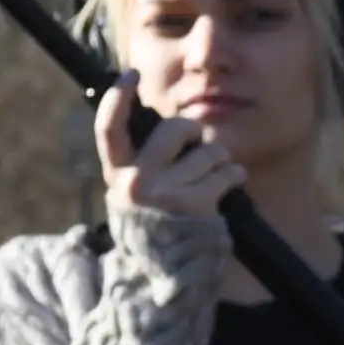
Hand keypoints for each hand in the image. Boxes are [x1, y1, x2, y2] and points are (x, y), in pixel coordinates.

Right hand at [98, 75, 246, 222]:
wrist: (173, 270)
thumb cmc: (158, 222)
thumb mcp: (135, 190)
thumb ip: (141, 157)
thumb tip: (148, 113)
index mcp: (118, 174)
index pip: (109, 128)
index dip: (117, 97)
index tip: (130, 73)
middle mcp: (136, 182)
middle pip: (175, 129)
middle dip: (194, 131)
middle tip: (199, 146)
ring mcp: (165, 194)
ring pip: (209, 151)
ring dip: (219, 160)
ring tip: (214, 175)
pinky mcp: (194, 204)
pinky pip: (226, 172)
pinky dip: (234, 175)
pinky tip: (232, 182)